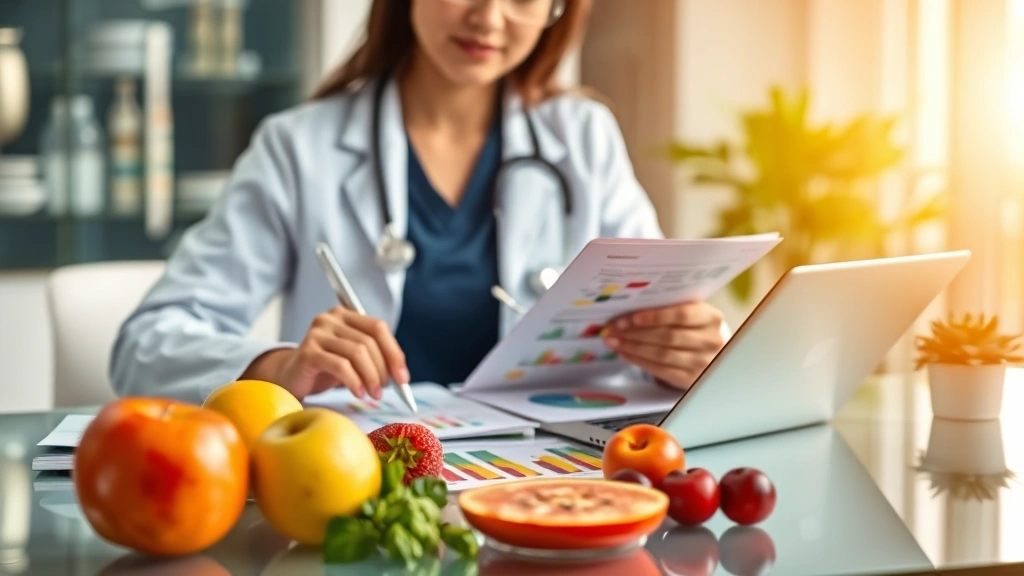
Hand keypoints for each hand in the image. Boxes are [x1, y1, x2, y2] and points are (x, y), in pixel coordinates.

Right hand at [242, 307, 408, 400]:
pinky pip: (340, 365)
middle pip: (369, 341)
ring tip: (373, 395)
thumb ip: (374, 357)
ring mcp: (317, 333)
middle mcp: (331, 318)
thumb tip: (401, 374)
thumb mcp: (353, 359)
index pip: (378, 327)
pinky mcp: (308, 351)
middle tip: (384, 390)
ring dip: (370, 378)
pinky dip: (354, 382)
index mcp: (345, 315)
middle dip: (382, 369)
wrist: (289, 379)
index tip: (403, 378)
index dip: (394, 353)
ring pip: (357, 353)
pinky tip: (358, 393)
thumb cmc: (325, 369)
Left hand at [603, 301, 724, 389]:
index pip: (681, 315)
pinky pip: (661, 370)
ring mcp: (703, 363)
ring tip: (613, 341)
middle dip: (636, 333)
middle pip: (668, 336)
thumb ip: (670, 309)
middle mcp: (711, 341)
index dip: (655, 316)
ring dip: (633, 347)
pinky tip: (625, 353)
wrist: (714, 354)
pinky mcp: (692, 380)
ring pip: (662, 354)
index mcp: (711, 318)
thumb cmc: (695, 328)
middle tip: (613, 329)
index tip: (631, 317)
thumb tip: (630, 308)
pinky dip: (640, 361)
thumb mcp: (692, 314)